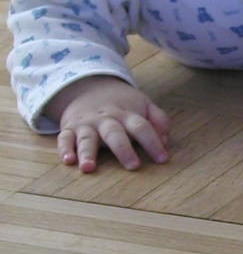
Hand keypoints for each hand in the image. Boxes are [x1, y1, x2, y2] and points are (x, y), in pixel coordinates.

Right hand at [45, 76, 170, 172]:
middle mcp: (106, 120)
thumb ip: (159, 120)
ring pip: (87, 138)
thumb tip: (165, 140)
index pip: (142, 127)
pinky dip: (64, 149)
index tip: (162, 159)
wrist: (87, 85)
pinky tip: (68, 160)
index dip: (153, 142)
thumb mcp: (144, 104)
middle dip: (123, 150)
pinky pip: (64, 138)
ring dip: (87, 153)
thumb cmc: (122, 104)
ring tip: (89, 168)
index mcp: (127, 115)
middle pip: (115, 133)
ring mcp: (86, 124)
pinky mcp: (69, 129)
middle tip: (133, 166)